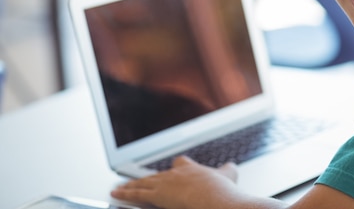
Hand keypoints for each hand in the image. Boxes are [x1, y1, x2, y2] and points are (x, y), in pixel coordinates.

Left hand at [111, 155, 238, 208]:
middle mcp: (177, 174)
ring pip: (144, 182)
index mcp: (193, 169)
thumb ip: (228, 170)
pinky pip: (136, 193)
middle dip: (148, 178)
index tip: (174, 170)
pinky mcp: (157, 195)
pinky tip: (116, 193)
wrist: (213, 197)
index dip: (177, 168)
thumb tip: (231, 167)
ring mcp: (166, 183)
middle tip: (139, 180)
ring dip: (131, 185)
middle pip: (158, 174)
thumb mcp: (229, 175)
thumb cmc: (221, 190)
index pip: (181, 163)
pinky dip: (125, 193)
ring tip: (120, 187)